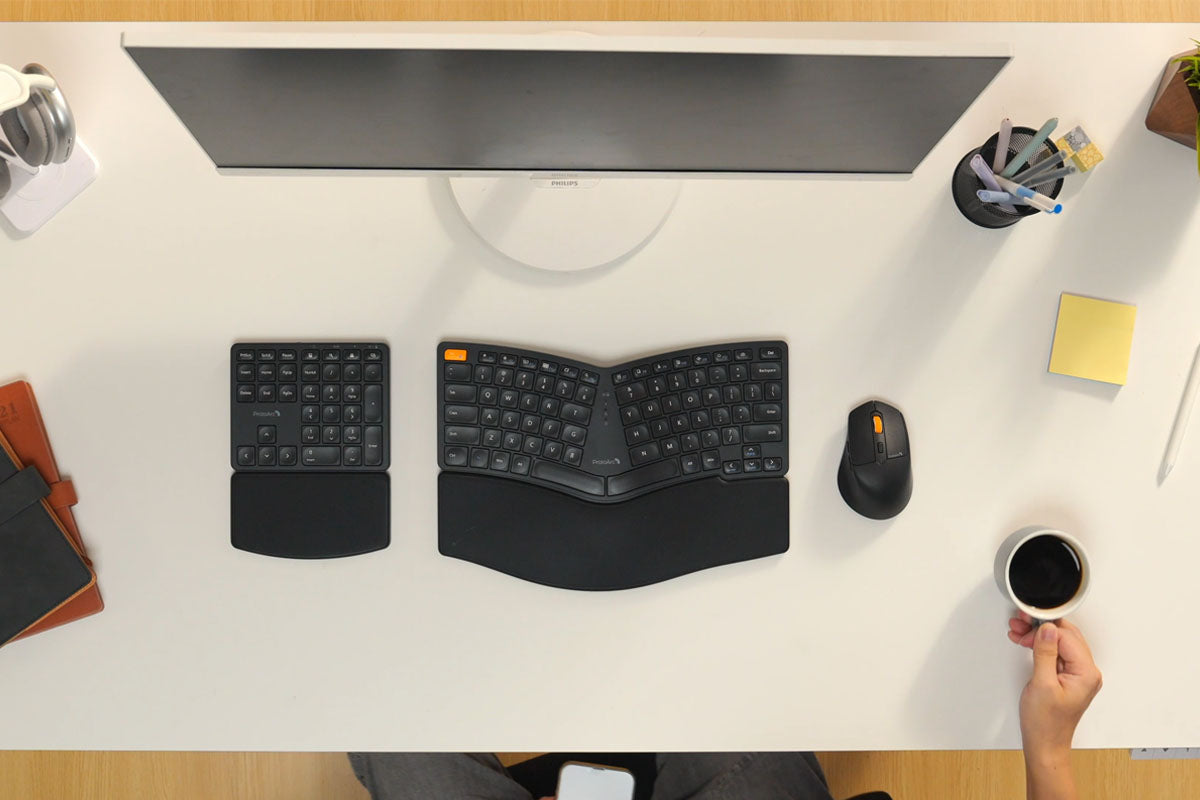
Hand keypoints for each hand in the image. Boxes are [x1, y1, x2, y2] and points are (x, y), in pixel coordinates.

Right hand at [1007, 613, 1101, 764]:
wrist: (1044, 744)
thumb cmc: (1046, 723)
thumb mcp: (1042, 683)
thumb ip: (1045, 653)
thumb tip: (1048, 629)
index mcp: (1086, 673)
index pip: (1066, 636)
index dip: (1043, 629)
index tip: (1025, 627)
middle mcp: (1086, 672)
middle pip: (1066, 635)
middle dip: (1040, 627)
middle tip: (1020, 625)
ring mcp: (1077, 674)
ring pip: (1059, 642)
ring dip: (1038, 635)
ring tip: (1018, 632)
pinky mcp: (1067, 676)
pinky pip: (1056, 653)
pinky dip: (1039, 645)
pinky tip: (1025, 642)